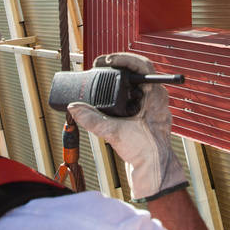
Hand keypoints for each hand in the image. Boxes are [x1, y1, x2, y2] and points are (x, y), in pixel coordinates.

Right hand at [68, 53, 187, 200]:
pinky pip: (132, 94)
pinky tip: (107, 93)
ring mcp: (151, 105)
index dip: (124, 58)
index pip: (143, 65)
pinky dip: (119, 90)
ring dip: (118, 77)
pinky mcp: (144, 114)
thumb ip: (93, 120)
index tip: (107, 60)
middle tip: (100, 65)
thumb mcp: (116, 133)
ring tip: (101, 74)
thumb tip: (74, 107)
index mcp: (155, 95)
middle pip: (137, 71)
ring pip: (135, 82)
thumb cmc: (146, 152)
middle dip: (118, 65)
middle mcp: (155, 97)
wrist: (154, 171)